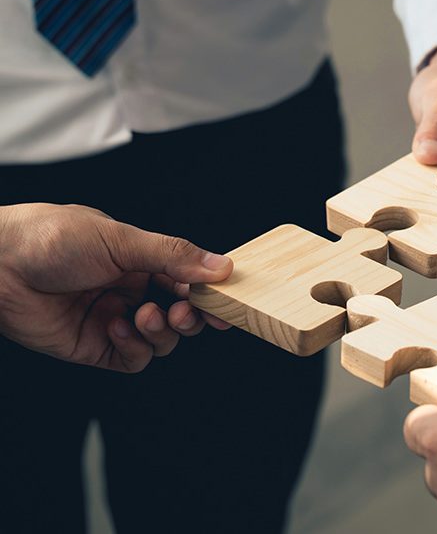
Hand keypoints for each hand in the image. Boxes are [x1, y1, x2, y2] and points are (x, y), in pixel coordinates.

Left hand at [0, 203, 233, 371]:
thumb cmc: (48, 238)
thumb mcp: (120, 239)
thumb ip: (173, 256)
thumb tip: (221, 266)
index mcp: (140, 260)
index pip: (189, 280)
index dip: (209, 293)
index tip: (226, 302)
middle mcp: (130, 290)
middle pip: (182, 315)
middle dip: (190, 317)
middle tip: (185, 312)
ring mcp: (114, 319)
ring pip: (162, 340)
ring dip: (162, 331)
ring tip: (145, 315)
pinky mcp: (95, 346)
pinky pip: (134, 359)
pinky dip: (136, 347)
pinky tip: (118, 326)